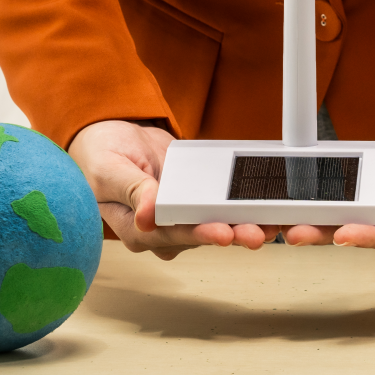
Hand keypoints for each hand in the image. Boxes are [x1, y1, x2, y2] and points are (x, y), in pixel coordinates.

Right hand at [68, 120, 278, 259]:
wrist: (112, 138)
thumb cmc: (100, 157)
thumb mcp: (109, 170)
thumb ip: (132, 190)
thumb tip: (148, 215)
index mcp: (137, 229)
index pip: (174, 236)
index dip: (201, 235)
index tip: (223, 232)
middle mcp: (162, 230)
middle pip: (203, 234)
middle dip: (233, 234)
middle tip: (259, 233)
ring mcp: (181, 217)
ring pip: (217, 223)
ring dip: (245, 223)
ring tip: (273, 222)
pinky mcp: (196, 202)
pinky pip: (221, 204)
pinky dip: (243, 205)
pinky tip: (266, 205)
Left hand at [282, 115, 374, 254]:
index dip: (370, 236)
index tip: (341, 234)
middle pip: (373, 233)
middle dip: (332, 233)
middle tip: (295, 232)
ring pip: (367, 218)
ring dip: (330, 219)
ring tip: (293, 219)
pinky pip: (373, 198)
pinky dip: (346, 197)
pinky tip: (318, 196)